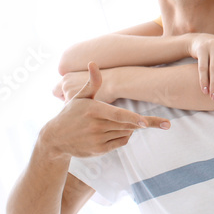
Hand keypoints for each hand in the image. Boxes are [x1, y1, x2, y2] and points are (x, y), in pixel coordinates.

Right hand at [40, 63, 169, 158]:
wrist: (54, 139)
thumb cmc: (70, 113)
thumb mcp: (80, 96)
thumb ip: (92, 82)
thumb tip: (93, 63)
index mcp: (93, 110)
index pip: (119, 115)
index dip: (133, 119)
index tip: (146, 122)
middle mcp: (96, 126)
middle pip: (127, 124)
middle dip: (137, 121)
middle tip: (159, 122)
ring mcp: (97, 140)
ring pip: (126, 133)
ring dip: (128, 128)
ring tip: (113, 123)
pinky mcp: (99, 151)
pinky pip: (121, 143)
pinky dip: (123, 137)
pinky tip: (112, 132)